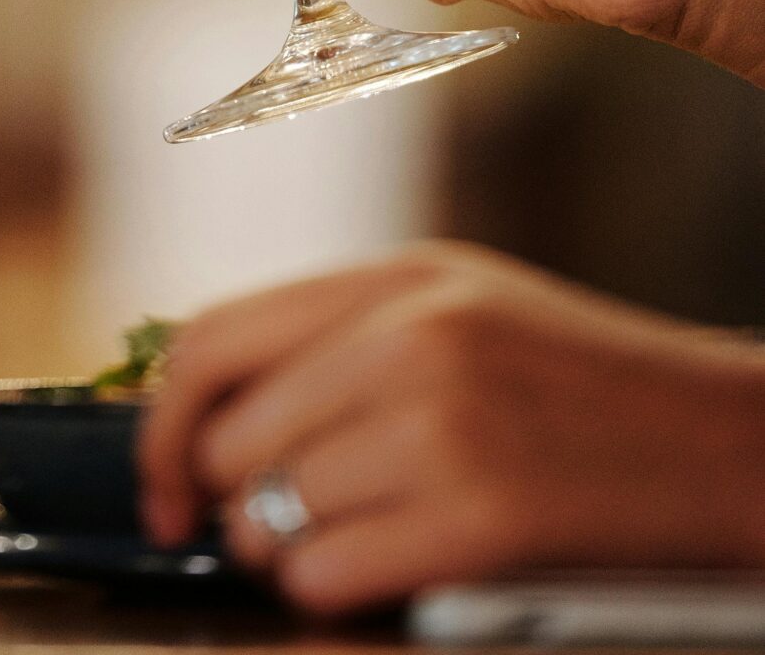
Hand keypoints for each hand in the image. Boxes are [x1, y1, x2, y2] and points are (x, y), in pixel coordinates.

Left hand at [138, 243, 764, 610]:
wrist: (722, 439)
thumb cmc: (585, 387)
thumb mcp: (461, 309)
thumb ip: (345, 340)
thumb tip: (217, 412)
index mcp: (395, 278)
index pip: (214, 338)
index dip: (160, 423)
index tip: (161, 483)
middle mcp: (409, 335)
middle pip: (232, 438)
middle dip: (236, 501)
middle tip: (276, 526)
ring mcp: (442, 421)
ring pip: (272, 513)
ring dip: (289, 552)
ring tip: (355, 540)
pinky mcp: (478, 514)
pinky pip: (327, 573)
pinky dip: (336, 590)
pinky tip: (389, 570)